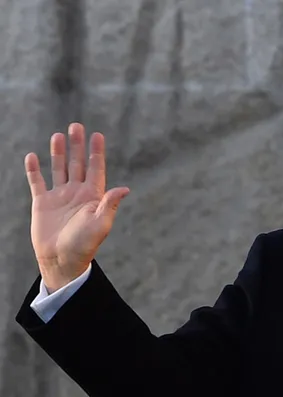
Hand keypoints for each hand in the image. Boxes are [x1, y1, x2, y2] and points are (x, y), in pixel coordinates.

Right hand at [23, 122, 130, 290]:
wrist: (62, 260)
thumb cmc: (84, 245)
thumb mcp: (100, 224)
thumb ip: (109, 204)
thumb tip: (125, 188)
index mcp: (93, 197)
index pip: (95, 169)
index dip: (96, 152)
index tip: (97, 135)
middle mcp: (76, 193)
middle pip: (77, 164)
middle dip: (77, 146)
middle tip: (76, 125)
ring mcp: (59, 197)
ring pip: (59, 169)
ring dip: (58, 152)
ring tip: (58, 135)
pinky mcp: (42, 203)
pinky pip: (37, 182)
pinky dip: (34, 169)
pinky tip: (32, 156)